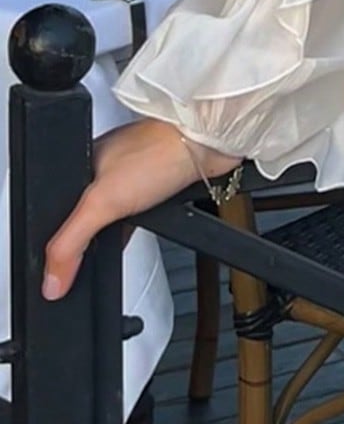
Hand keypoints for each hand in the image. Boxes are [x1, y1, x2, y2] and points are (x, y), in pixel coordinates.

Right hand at [42, 120, 239, 300]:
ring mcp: (134, 175)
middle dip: (91, 238)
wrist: (211, 143)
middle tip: (96, 250)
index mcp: (83, 163)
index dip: (58, 240)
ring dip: (119, 231)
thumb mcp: (102, 202)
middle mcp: (107, 167)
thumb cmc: (160, 152)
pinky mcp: (158, 184)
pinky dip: (140, 225)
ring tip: (124, 233)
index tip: (60, 269)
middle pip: (86, 217)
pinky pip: (140, 215)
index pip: (58, 212)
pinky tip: (145, 227)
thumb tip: (52, 279)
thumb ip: (71, 242)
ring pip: (115, 217)